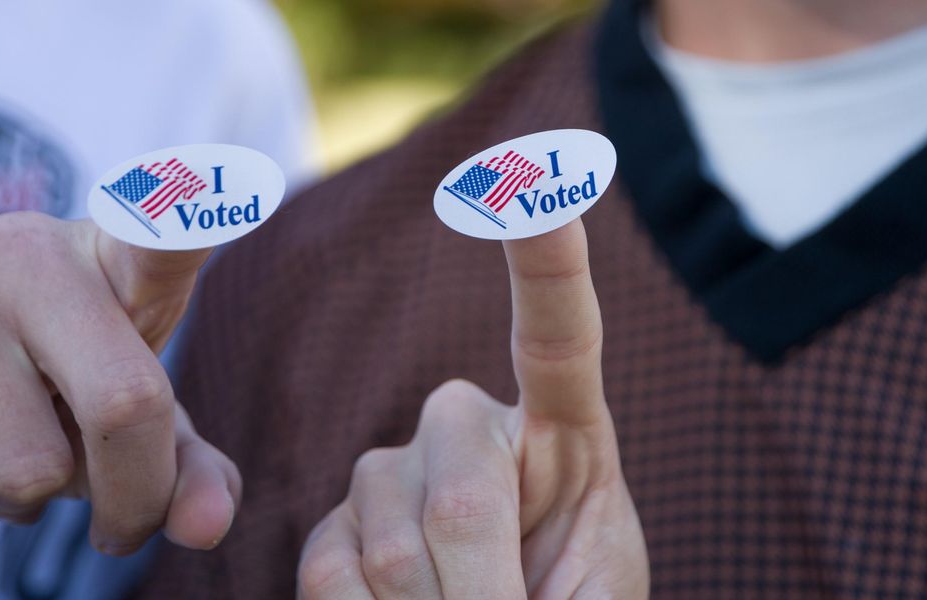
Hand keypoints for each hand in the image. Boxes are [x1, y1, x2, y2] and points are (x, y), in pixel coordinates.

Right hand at [0, 212, 239, 553]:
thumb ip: (181, 466)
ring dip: (25, 496)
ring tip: (1, 446)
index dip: (198, 215)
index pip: (164, 230)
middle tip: (122, 525)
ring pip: (29, 467)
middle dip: (133, 497)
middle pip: (124, 404)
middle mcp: (29, 251)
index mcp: (111, 257)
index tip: (251, 181)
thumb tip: (207, 526)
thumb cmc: (31, 390)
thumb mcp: (120, 419)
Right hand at [297, 221, 647, 598]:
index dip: (548, 262)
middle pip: (461, 500)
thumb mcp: (594, 597)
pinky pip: (333, 576)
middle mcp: (464, 427)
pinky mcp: (332, 524)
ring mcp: (389, 472)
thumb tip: (439, 555)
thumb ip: (555, 582)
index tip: (534, 183)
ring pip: (394, 548)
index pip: (558, 335)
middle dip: (487, 596)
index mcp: (560, 430)